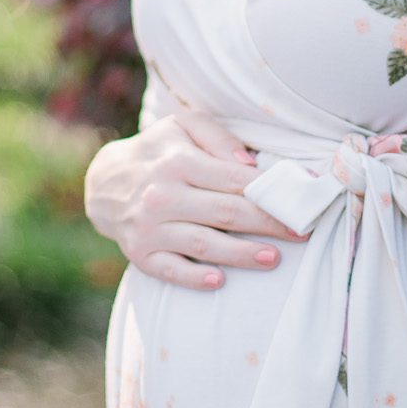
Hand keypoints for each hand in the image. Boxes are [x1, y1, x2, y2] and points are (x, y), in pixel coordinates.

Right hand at [83, 109, 308, 291]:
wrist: (105, 182)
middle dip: (268, 224)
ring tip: (274, 258)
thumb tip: (250, 164)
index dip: (271, 192)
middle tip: (301, 232)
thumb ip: (219, 136)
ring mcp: (149, 228)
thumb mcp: (183, 126)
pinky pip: (170, 270)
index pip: (234, 180)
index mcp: (178, 162)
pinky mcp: (140, 255)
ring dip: (241, 254)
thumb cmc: (159, 151)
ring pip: (203, 244)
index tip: (301, 201)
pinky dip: (194, 278)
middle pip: (226, 213)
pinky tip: (220, 281)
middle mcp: (162, 195)